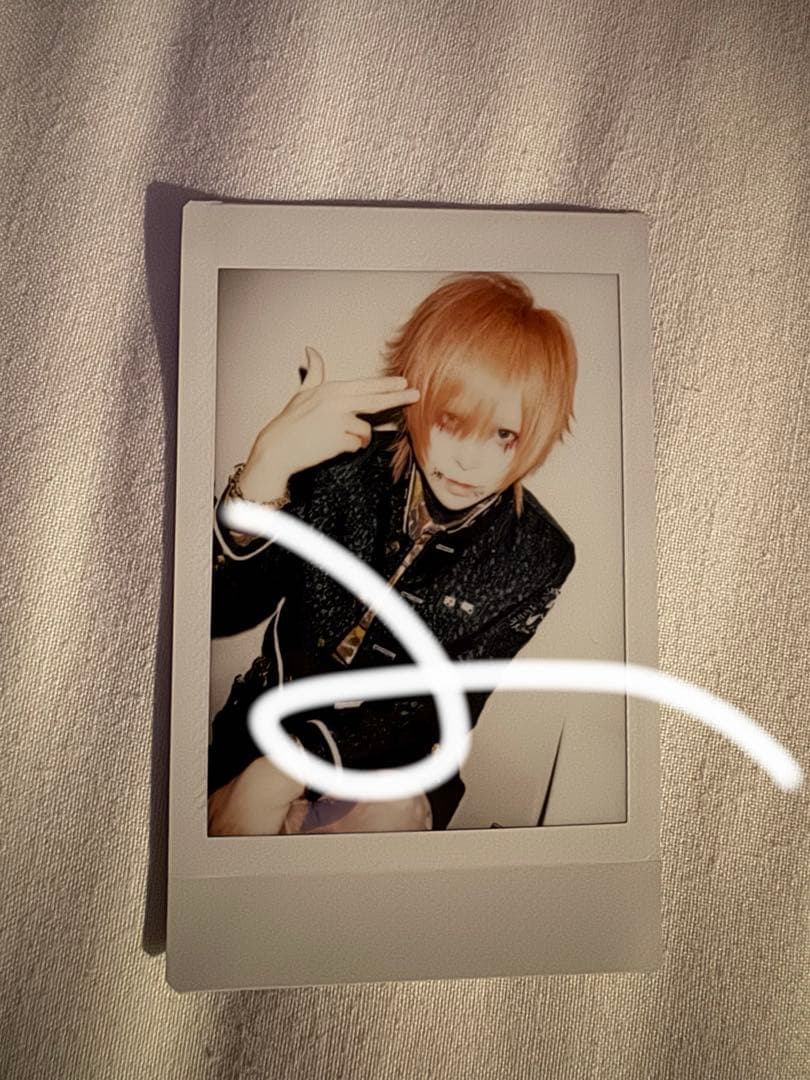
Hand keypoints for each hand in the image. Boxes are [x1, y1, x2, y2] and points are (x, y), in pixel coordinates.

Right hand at [238, 346, 419, 502]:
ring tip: (334, 438)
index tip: (403, 382)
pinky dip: (348, 448)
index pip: (365, 386)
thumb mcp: (303, 393)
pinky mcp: (341, 439)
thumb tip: (310, 350)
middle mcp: (338, 402)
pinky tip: (331, 446)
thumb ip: (314, 372)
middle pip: (375, 400)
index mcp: (331, 389)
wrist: (278, 448)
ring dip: (357, 437)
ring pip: (365, 430)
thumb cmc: (291, 421)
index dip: (386, 384)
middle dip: (398, 397)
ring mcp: (340, 421)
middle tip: (416, 394)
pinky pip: (357, 445)